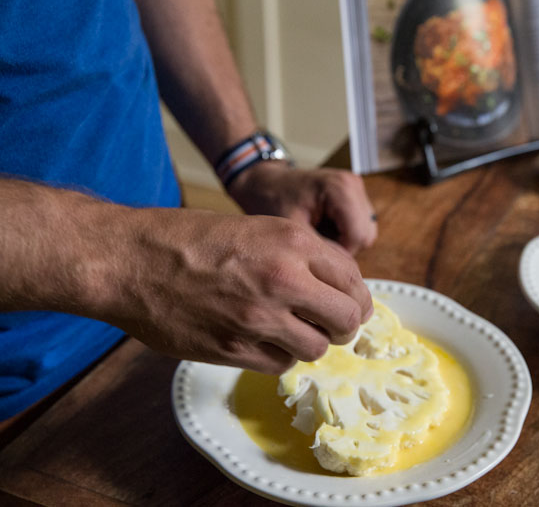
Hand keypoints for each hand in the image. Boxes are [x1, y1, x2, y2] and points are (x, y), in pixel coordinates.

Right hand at [93, 208, 373, 373]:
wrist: (128, 259)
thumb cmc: (187, 238)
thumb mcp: (255, 228)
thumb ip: (299, 255)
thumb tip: (337, 285)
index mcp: (292, 242)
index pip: (353, 279)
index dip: (356, 296)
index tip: (350, 304)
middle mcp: (283, 279)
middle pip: (346, 319)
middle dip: (344, 325)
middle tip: (330, 325)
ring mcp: (258, 318)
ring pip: (316, 348)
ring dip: (308, 342)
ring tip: (288, 330)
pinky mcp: (234, 349)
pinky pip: (280, 364)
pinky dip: (277, 356)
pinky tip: (259, 340)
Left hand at [226, 162, 377, 254]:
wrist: (265, 182)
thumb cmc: (272, 200)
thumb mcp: (292, 231)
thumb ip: (320, 252)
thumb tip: (341, 279)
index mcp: (340, 188)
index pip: (359, 236)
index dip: (340, 253)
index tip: (315, 254)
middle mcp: (353, 185)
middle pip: (365, 235)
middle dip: (343, 247)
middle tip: (315, 243)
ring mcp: (356, 188)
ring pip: (365, 233)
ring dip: (343, 241)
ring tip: (317, 233)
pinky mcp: (355, 195)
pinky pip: (359, 226)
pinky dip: (343, 233)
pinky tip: (322, 227)